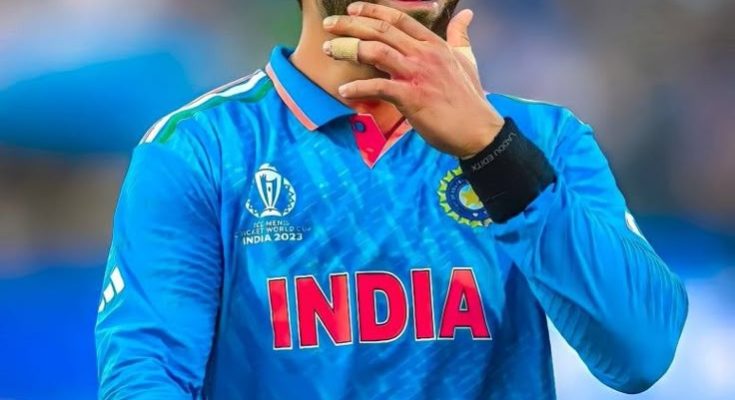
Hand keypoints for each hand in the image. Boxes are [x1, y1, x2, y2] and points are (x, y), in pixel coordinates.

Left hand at [323, 2, 504, 158]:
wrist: (478, 129)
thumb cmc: (469, 99)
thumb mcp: (466, 60)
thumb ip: (460, 36)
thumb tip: (466, 15)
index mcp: (434, 44)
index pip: (398, 19)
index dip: (372, 11)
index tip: (352, 10)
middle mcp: (424, 54)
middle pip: (381, 30)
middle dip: (351, 24)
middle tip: (329, 25)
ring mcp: (417, 75)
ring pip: (376, 51)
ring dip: (348, 49)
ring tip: (329, 51)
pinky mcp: (411, 98)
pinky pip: (378, 87)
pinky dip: (358, 88)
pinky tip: (343, 91)